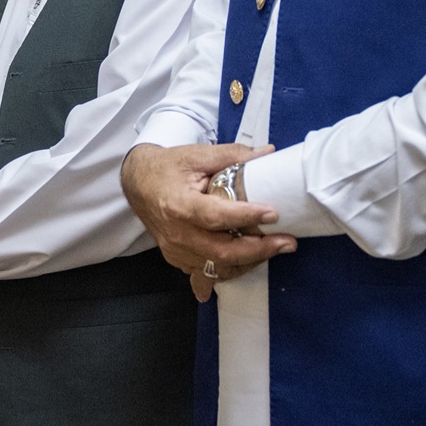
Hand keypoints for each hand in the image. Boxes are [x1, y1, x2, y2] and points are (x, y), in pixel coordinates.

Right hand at [120, 142, 294, 301]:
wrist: (138, 182)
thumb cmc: (168, 167)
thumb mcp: (197, 155)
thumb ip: (233, 155)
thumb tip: (268, 152)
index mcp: (178, 204)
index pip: (215, 216)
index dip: (245, 217)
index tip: (273, 213)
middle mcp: (176, 233)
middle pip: (220, 251)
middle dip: (259, 250)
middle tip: (287, 242)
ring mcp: (175, 250)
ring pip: (217, 267)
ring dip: (250, 262)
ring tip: (276, 249)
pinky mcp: (177, 258)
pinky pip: (206, 274)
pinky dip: (230, 272)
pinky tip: (249, 267)